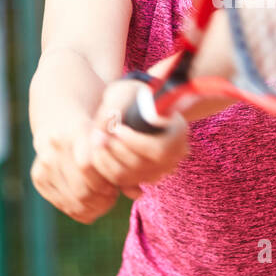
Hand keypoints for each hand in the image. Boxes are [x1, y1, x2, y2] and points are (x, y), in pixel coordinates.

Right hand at [30, 125, 118, 224]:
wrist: (62, 122)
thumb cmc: (97, 134)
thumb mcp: (113, 141)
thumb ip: (125, 165)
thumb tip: (138, 193)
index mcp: (76, 131)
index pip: (87, 167)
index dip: (105, 184)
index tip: (115, 186)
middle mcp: (55, 146)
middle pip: (82, 191)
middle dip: (102, 200)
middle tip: (112, 196)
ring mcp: (44, 163)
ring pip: (73, 202)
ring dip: (94, 208)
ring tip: (104, 201)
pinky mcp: (38, 177)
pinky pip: (63, 206)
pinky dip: (81, 211)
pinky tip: (90, 203)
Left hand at [84, 78, 189, 197]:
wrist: (136, 104)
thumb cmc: (132, 94)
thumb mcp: (124, 93)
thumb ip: (114, 110)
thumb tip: (102, 133)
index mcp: (178, 132)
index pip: (158, 149)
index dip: (134, 142)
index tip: (116, 128)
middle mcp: (174, 155)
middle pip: (141, 165)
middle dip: (115, 150)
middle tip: (98, 135)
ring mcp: (161, 170)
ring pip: (129, 176)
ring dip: (106, 160)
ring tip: (96, 142)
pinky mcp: (144, 178)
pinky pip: (123, 182)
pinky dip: (107, 170)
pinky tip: (100, 152)